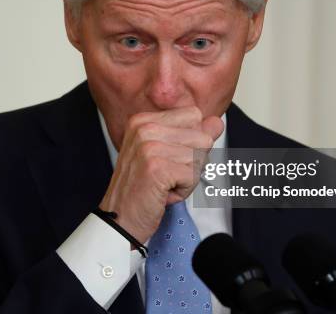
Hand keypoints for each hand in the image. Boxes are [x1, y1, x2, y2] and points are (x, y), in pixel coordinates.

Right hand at [98, 106, 223, 243]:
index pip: (194, 115)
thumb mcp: (167, 154)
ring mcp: (149, 146)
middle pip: (202, 137)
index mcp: (144, 120)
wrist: (119, 220)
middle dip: (193, 162)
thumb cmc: (142, 189)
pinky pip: (193, 176)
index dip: (192, 141)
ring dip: (188, 178)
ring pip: (200, 157)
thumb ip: (193, 135)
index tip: (170, 158)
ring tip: (164, 185)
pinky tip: (162, 194)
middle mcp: (145, 128)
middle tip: (167, 175)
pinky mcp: (157, 167)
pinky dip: (183, 191)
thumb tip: (216, 122)